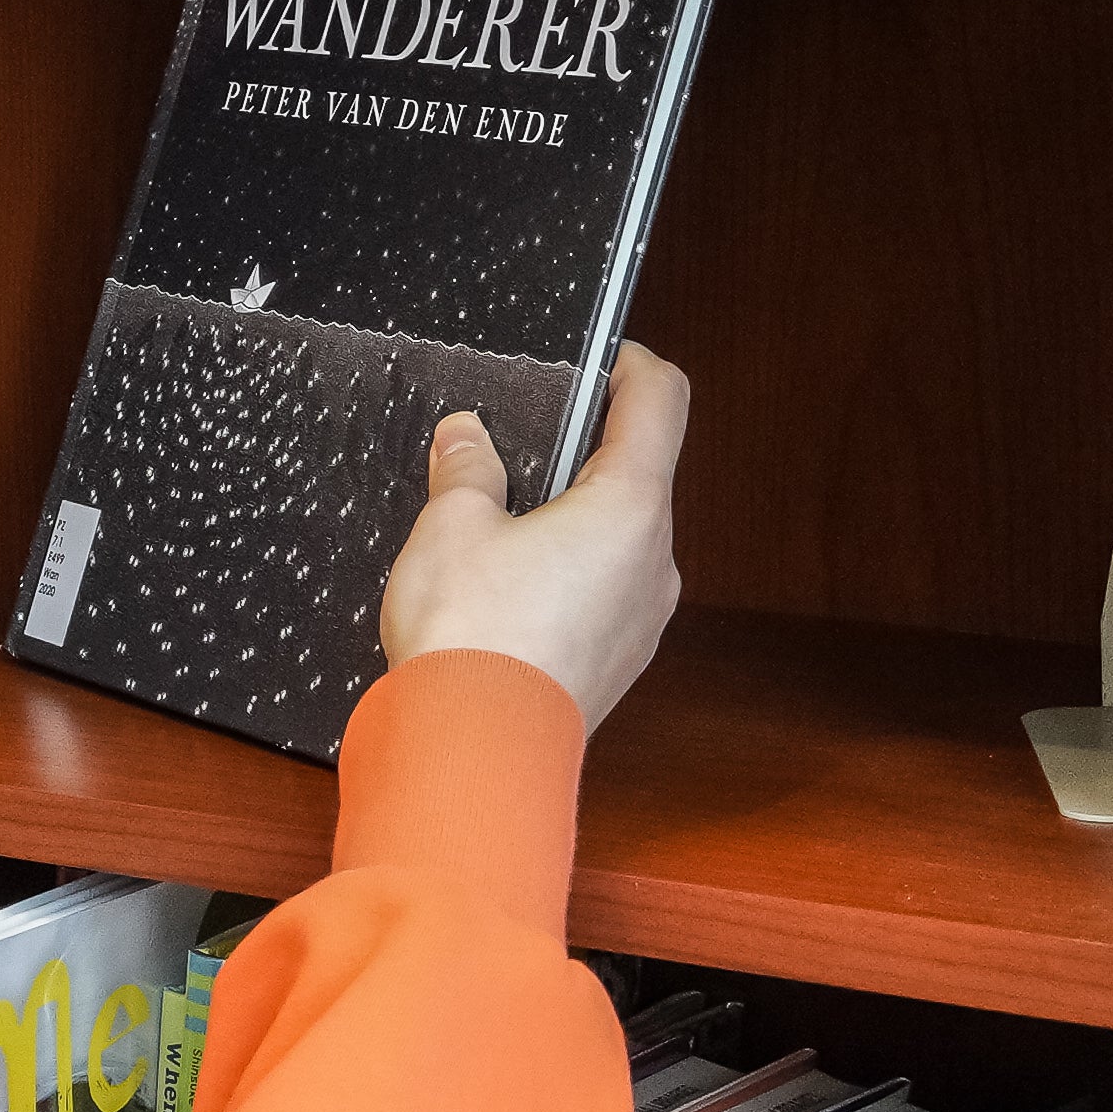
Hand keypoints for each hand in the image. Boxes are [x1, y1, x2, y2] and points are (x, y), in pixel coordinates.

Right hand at [378, 344, 687, 730]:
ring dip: (573, 520)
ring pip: (621, 541)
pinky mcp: (619, 661)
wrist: (476, 753)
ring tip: (501, 528)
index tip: (605, 359)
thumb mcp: (452, 526)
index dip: (634, 365)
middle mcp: (654, 561)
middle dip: (583, 454)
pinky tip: (510, 590)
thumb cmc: (473, 638)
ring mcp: (643, 617)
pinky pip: (606, 595)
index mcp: (629, 507)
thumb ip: (467, 469)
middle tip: (520, 448)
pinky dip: (570, 575)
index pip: (660, 402)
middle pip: (638, 475)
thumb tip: (466, 437)